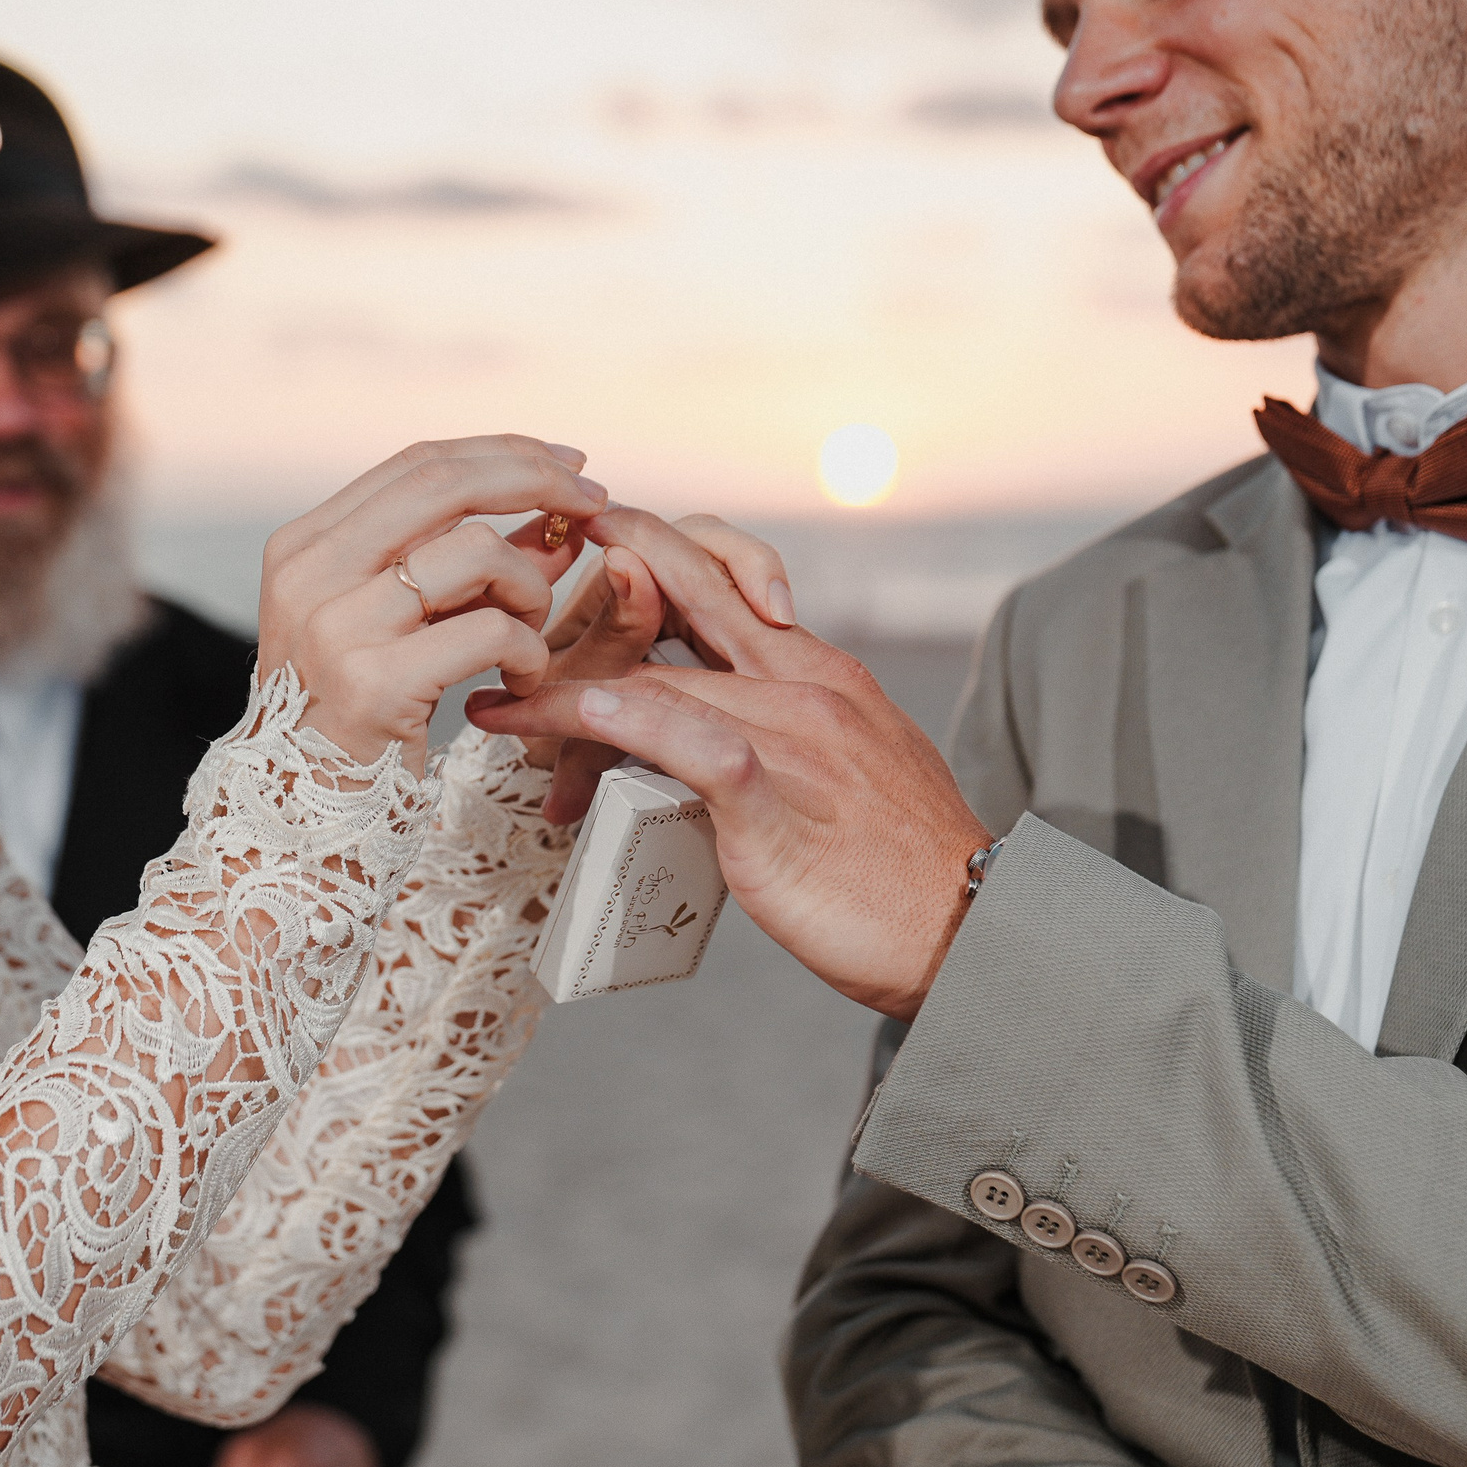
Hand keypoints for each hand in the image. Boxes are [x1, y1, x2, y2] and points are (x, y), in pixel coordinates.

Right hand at [256, 437, 607, 768]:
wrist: (302, 819)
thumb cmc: (359, 722)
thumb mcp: (402, 626)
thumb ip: (467, 566)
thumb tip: (559, 517)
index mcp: (306, 546)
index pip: (419, 464)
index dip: (505, 453)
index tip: (569, 464)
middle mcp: (310, 575)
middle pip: (445, 485)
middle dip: (536, 481)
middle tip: (593, 505)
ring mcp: (336, 627)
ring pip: (477, 552)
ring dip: (532, 588)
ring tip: (530, 633)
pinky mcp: (373, 683)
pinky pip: (491, 631)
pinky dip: (528, 652)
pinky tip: (519, 683)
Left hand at [467, 507, 990, 1017]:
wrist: (966, 929)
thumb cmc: (900, 869)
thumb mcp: (850, 771)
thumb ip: (791, 736)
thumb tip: (725, 745)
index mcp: (822, 672)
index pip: (730, 584)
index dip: (660, 552)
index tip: (601, 536)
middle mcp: (804, 684)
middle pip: (691, 591)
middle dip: (608, 557)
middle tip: (532, 546)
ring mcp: (790, 734)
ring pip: (662, 673)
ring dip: (567, 680)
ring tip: (500, 692)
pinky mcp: (772, 797)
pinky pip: (682, 738)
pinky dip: (614, 720)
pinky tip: (562, 715)